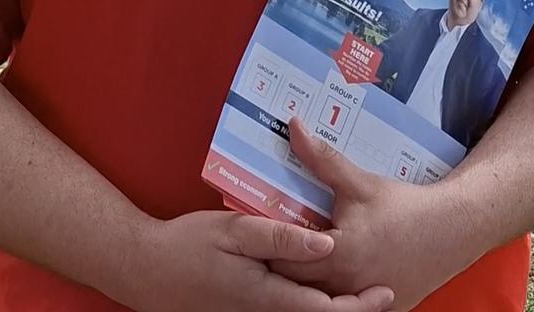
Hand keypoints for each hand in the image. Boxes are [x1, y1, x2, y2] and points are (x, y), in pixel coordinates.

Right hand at [115, 208, 394, 311]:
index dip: (359, 306)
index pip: (325, 311)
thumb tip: (326, 241)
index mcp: (267, 296)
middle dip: (353, 309)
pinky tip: (315, 288)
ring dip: (330, 307)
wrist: (146, 271)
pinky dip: (306, 305)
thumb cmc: (189, 245)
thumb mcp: (234, 230)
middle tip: (383, 292)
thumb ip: (279, 237)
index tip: (386, 292)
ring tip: (359, 290)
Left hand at [272, 121, 483, 311]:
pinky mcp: (382, 310)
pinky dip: (332, 294)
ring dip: (307, 284)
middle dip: (282, 268)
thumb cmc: (402, 205)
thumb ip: (321, 158)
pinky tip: (327, 276)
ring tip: (296, 262)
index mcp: (338, 255)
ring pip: (320, 302)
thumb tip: (293, 127)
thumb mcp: (359, 181)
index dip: (267, 250)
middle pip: (297, 287)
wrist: (452, 228)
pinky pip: (346, 308)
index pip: (283, 263)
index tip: (255, 236)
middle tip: (268, 249)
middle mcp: (348, 286)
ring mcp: (365, 303)